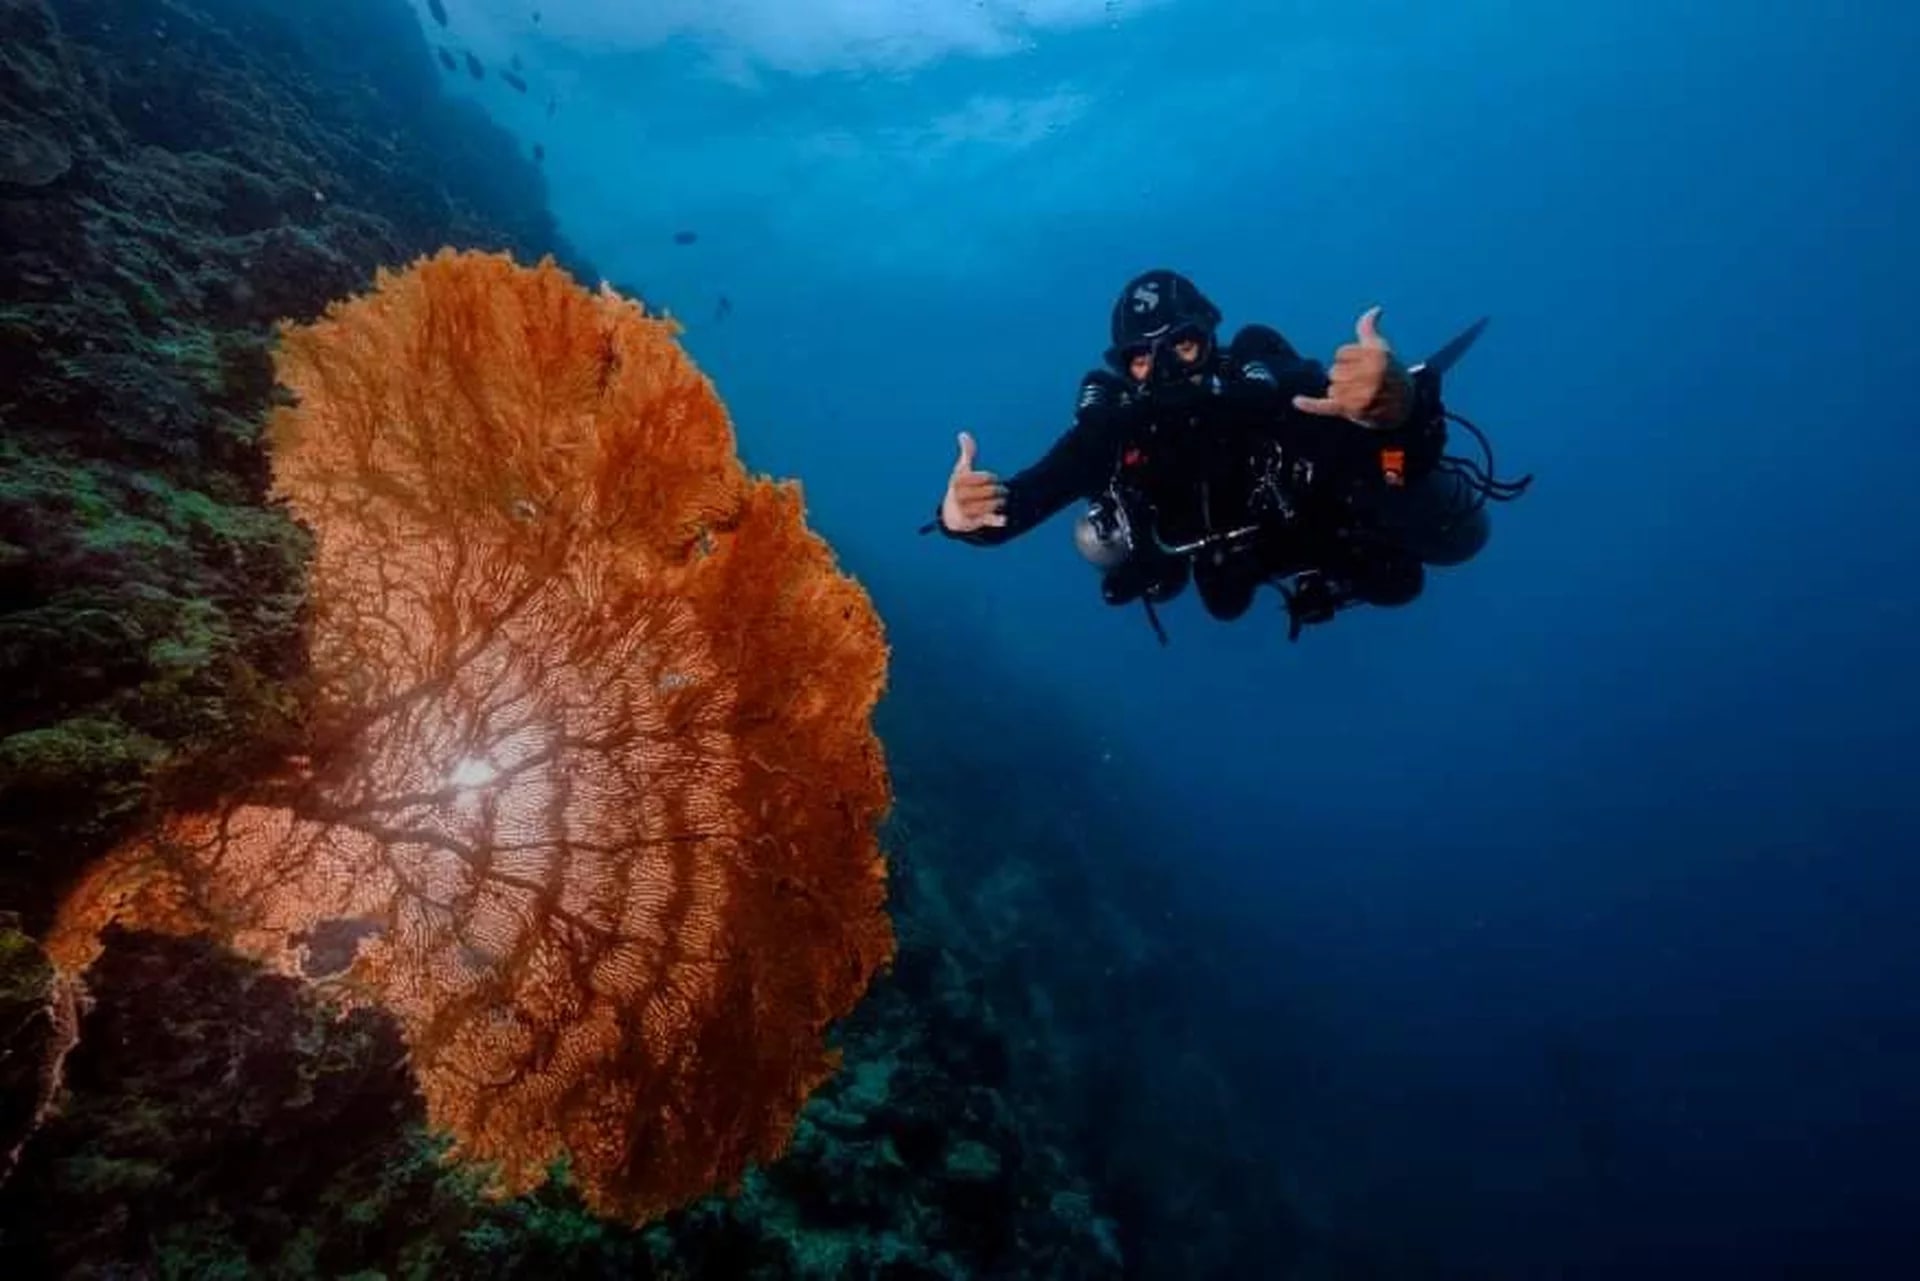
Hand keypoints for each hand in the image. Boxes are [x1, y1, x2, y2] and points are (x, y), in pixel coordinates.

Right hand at [940, 431, 1006, 531]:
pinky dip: (996, 520)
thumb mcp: (962, 469)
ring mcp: (966, 510)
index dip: (992, 478)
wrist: (951, 513)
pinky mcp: (974, 522)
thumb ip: (967, 452)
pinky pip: (987, 520)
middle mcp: (960, 496)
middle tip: (1002, 491)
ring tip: (1002, 501)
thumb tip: (963, 434)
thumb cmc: (960, 486)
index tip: (992, 479)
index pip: (985, 477)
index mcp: (958, 481)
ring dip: (1001, 502)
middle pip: (990, 491)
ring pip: (992, 504)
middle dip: (999, 490)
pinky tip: (1004, 519)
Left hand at [1292, 305, 1413, 428]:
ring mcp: (1362, 395)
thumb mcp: (1381, 348)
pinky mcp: (1353, 411)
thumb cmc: (1390, 371)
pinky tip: (1297, 401)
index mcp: (1376, 356)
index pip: (1341, 353)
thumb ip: (1370, 329)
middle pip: (1334, 372)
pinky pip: (1326, 406)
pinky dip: (1310, 405)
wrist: (1407, 405)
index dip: (1349, 359)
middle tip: (1364, 384)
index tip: (1365, 366)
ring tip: (1362, 396)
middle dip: (1346, 378)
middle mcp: (1371, 375)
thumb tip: (1375, 309)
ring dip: (1342, 394)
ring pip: (1332, 389)